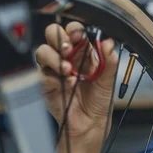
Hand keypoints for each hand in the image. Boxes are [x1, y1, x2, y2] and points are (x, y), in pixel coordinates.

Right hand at [35, 22, 118, 136]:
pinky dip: (55, 78)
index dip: (74, 30)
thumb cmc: (98, 100)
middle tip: (68, 49)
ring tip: (69, 70)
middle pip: (52, 34)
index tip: (79, 36)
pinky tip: (69, 84)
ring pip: (42, 51)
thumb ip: (110, 60)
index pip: (73, 31)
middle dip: (59, 38)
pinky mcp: (46, 84)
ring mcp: (54, 69)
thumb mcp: (109, 79)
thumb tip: (108, 43)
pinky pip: (43, 74)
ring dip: (55, 58)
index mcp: (82, 51)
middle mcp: (66, 57)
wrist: (91, 122)